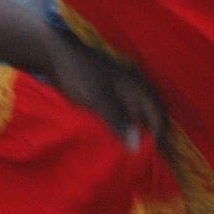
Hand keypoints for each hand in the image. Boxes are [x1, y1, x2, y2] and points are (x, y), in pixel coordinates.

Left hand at [41, 30, 161, 148]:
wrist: (55, 55)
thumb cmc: (79, 73)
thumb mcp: (98, 98)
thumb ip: (117, 120)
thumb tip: (136, 146)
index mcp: (137, 87)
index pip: (158, 116)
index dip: (158, 137)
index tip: (149, 158)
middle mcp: (133, 89)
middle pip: (150, 116)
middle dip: (150, 136)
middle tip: (141, 158)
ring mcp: (120, 91)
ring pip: (136, 115)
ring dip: (135, 132)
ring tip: (129, 152)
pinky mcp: (107, 94)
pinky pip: (122, 113)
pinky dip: (122, 126)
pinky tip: (114, 138)